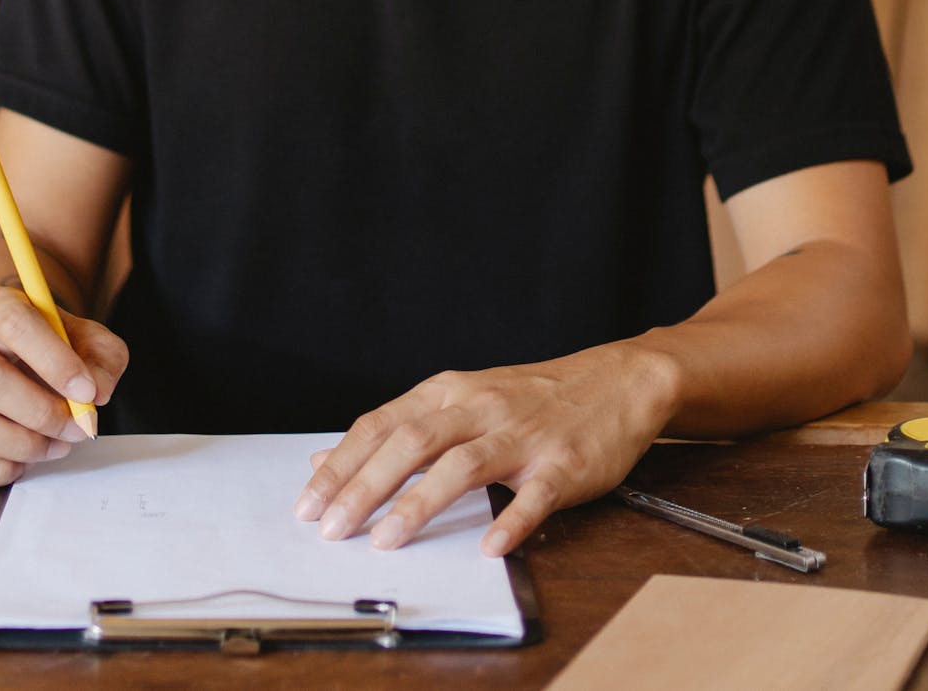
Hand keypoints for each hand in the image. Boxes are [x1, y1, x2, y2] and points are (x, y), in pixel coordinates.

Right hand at [0, 286, 127, 485]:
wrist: (20, 360)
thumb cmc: (56, 348)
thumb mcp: (90, 341)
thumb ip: (102, 360)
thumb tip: (97, 393)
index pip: (14, 325)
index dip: (53, 361)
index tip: (87, 392)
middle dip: (41, 414)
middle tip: (78, 428)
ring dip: (24, 445)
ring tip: (57, 444)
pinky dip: (3, 468)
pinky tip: (28, 457)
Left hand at [293, 341, 674, 555]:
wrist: (618, 382)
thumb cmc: (532, 399)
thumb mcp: (459, 400)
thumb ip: (397, 430)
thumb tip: (325, 458)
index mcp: (449, 392)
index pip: (381, 424)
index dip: (341, 464)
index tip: (308, 503)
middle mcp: (480, 408)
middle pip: (411, 443)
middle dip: (364, 487)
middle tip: (332, 528)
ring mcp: (523, 436)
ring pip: (461, 465)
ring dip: (419, 504)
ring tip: (386, 540)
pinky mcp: (563, 464)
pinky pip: (533, 496)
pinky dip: (510, 522)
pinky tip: (487, 547)